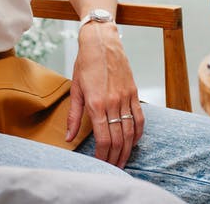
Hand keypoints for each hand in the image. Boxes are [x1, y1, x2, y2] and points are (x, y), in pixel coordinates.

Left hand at [65, 21, 143, 167]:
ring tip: (122, 160)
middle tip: (112, 168)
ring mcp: (126, 97)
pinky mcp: (134, 92)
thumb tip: (69, 138)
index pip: (103, 138)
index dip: (102, 154)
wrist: (102, 42)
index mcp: (96, 103)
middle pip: (118, 138)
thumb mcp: (75, 89)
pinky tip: (134, 141)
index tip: (100, 164)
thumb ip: (74, 116)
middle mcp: (113, 102)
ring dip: (127, 149)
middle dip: (115, 156)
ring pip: (131, 131)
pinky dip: (139, 133)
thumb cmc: (85, 64)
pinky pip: (140, 117)